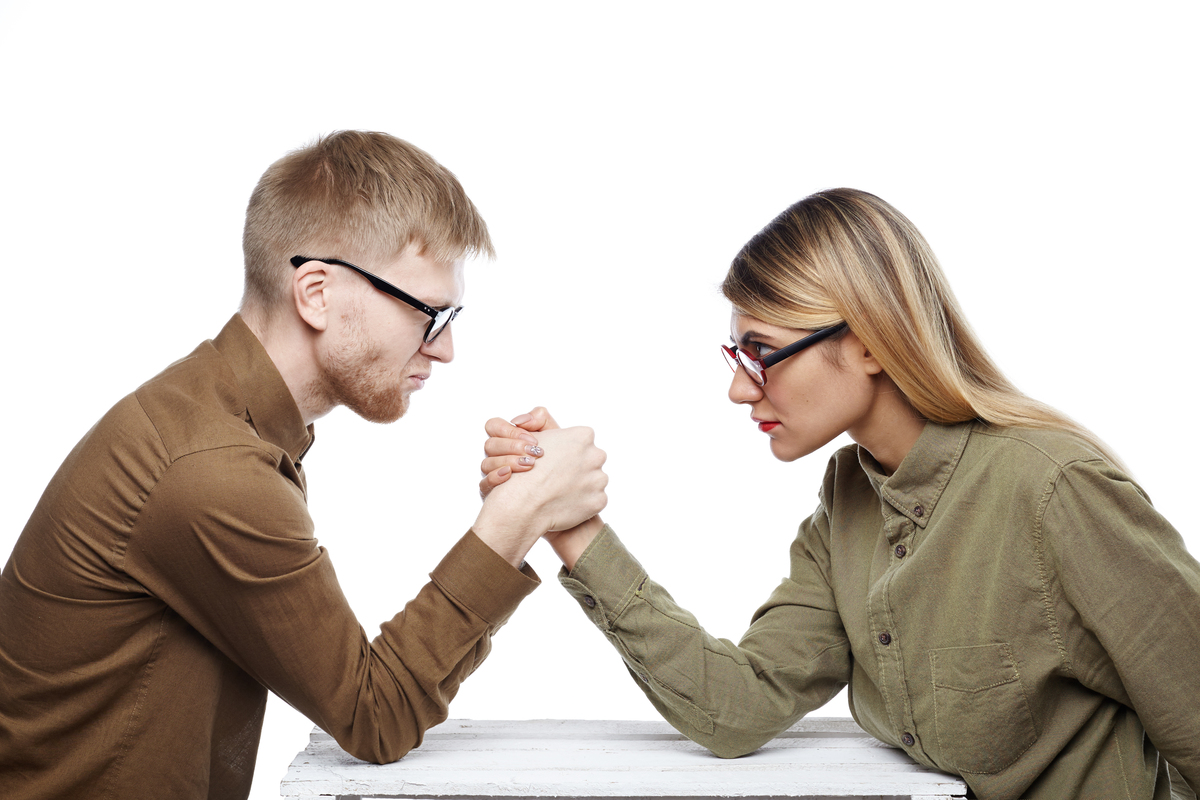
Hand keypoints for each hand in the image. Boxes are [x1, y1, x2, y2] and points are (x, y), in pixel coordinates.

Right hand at [473, 425, 606, 566]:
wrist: (522, 505)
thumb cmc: (524, 469)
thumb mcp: (532, 435)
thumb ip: (542, 420)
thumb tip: (544, 415)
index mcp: (583, 435)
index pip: (581, 440)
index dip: (565, 451)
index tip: (553, 460)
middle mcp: (596, 454)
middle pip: (590, 459)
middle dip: (576, 467)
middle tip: (556, 478)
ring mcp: (599, 479)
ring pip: (594, 479)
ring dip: (581, 485)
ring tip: (558, 492)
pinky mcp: (599, 501)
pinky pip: (593, 499)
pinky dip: (582, 502)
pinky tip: (564, 503)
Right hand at [479, 407, 559, 498]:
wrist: (566, 480)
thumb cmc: (557, 455)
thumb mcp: (553, 432)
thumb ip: (539, 417)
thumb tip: (519, 420)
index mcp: (508, 437)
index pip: (494, 426)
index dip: (510, 431)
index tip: (532, 440)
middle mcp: (498, 453)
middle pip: (491, 445)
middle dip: (513, 447)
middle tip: (534, 452)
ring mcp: (494, 471)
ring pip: (487, 463)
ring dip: (508, 461)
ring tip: (529, 464)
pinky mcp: (494, 490)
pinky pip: (484, 484)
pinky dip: (494, 478)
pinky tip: (509, 475)